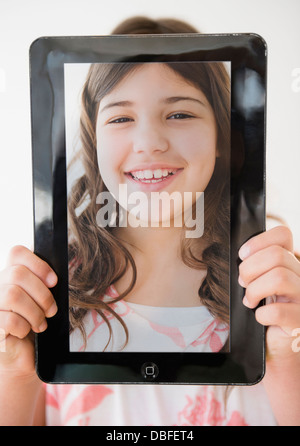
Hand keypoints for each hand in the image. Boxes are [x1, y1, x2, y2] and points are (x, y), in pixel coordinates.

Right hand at [0, 246, 56, 376]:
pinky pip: (9, 319)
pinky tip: (25, 332)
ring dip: (34, 312)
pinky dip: (24, 327)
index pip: (16, 253)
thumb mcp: (41, 301)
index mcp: (9, 275)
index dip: (38, 264)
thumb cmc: (33, 325)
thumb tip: (55, 279)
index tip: (54, 281)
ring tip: (40, 324)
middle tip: (51, 310)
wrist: (22, 356)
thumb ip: (44, 285)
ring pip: (13, 295)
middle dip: (42, 294)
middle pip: (17, 274)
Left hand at [238, 226, 299, 361]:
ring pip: (279, 277)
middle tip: (243, 284)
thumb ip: (254, 266)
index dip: (259, 241)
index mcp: (290, 263)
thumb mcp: (258, 282)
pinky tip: (260, 318)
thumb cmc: (262, 309)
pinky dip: (262, 315)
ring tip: (249, 301)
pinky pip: (278, 311)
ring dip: (255, 290)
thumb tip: (238, 256)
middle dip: (250, 269)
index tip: (242, 255)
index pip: (283, 234)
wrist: (275, 345)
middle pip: (277, 255)